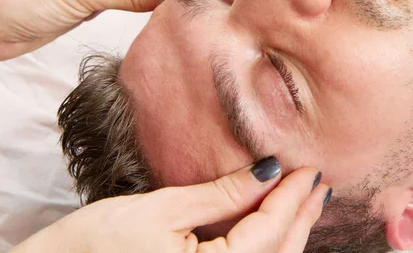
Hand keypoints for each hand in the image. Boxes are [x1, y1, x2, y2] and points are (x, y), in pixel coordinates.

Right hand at [11, 158, 330, 252]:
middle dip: (301, 217)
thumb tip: (267, 169)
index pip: (268, 231)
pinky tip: (275, 228)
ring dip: (290, 232)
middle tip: (317, 183)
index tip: (309, 168)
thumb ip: (221, 194)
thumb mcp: (161, 210)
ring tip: (305, 201)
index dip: (291, 197)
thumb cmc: (94, 243)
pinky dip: (270, 248)